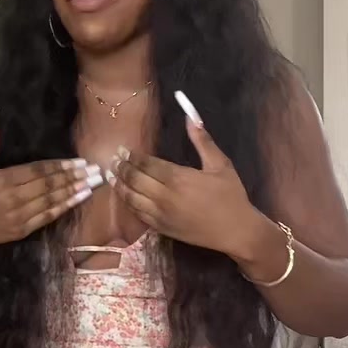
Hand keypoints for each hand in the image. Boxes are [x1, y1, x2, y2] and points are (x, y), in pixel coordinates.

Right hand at [0, 114, 98, 252]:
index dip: (59, 166)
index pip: (37, 170)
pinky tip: (78, 200)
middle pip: (48, 185)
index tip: (78, 161)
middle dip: (74, 177)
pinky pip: (47, 217)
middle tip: (95, 170)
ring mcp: (19, 216)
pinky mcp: (22, 229)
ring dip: (74, 191)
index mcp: (2, 180)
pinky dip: (64, 208)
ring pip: (51, 200)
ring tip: (93, 183)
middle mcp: (13, 198)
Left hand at [109, 117, 256, 257]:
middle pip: (134, 179)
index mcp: (177, 177)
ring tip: (111, 176)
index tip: (124, 150)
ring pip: (131, 198)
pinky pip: (138, 214)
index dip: (132, 156)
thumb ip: (202, 141)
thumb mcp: (220, 164)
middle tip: (114, 160)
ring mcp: (160, 214)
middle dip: (122, 168)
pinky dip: (128, 203)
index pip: (146, 164)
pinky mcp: (161, 228)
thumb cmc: (230, 195)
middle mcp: (164, 196)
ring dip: (119, 185)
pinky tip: (124, 196)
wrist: (235, 231)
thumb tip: (190, 117)